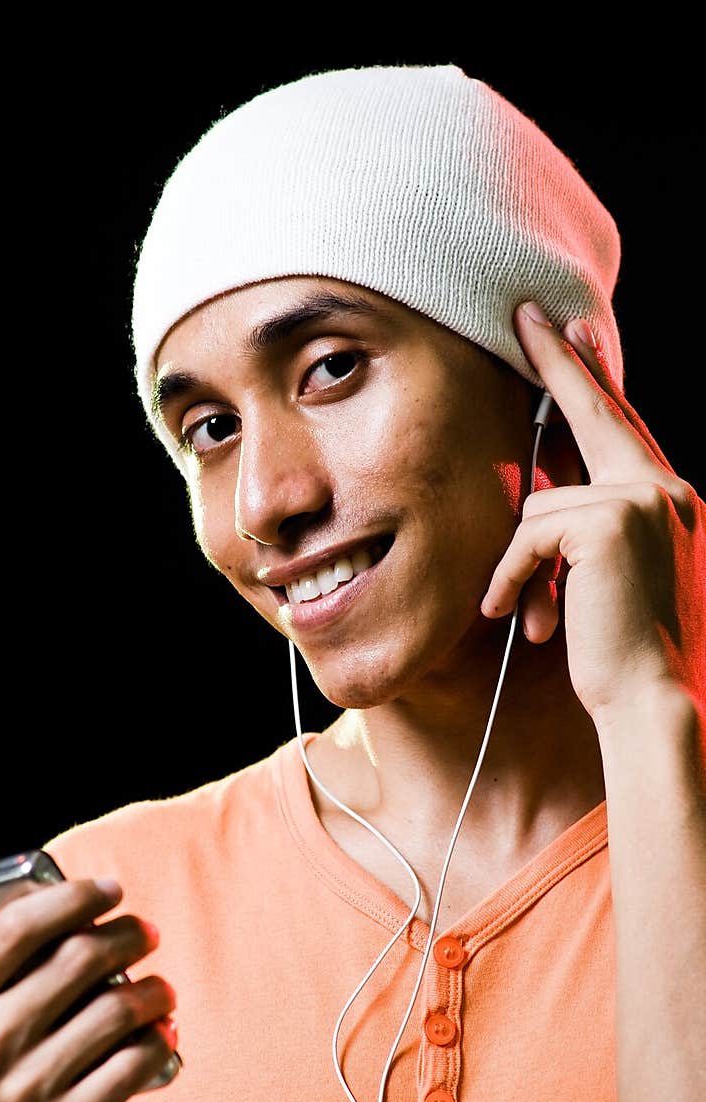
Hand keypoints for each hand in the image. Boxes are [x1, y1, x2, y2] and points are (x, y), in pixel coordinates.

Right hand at [0, 844, 176, 1101]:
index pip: (18, 928)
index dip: (73, 897)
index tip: (108, 888)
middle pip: (79, 961)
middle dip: (127, 935)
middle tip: (145, 932)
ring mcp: (28, 1087)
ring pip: (115, 1011)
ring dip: (153, 991)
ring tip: (160, 987)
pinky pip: (132, 1066)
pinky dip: (158, 1041)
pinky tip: (162, 1030)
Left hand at [481, 302, 705, 722]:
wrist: (653, 700)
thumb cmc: (624, 652)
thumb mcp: (606, 579)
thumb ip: (587, 529)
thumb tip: (541, 494)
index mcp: (672, 501)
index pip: (626, 427)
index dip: (596, 379)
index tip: (574, 332)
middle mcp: (668, 490)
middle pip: (600, 414)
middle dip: (561, 365)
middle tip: (526, 317)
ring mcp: (644, 499)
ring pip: (542, 502)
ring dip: (522, 563)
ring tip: (532, 615)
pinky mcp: (608, 520)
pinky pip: (530, 533)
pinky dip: (514, 576)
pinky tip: (527, 619)